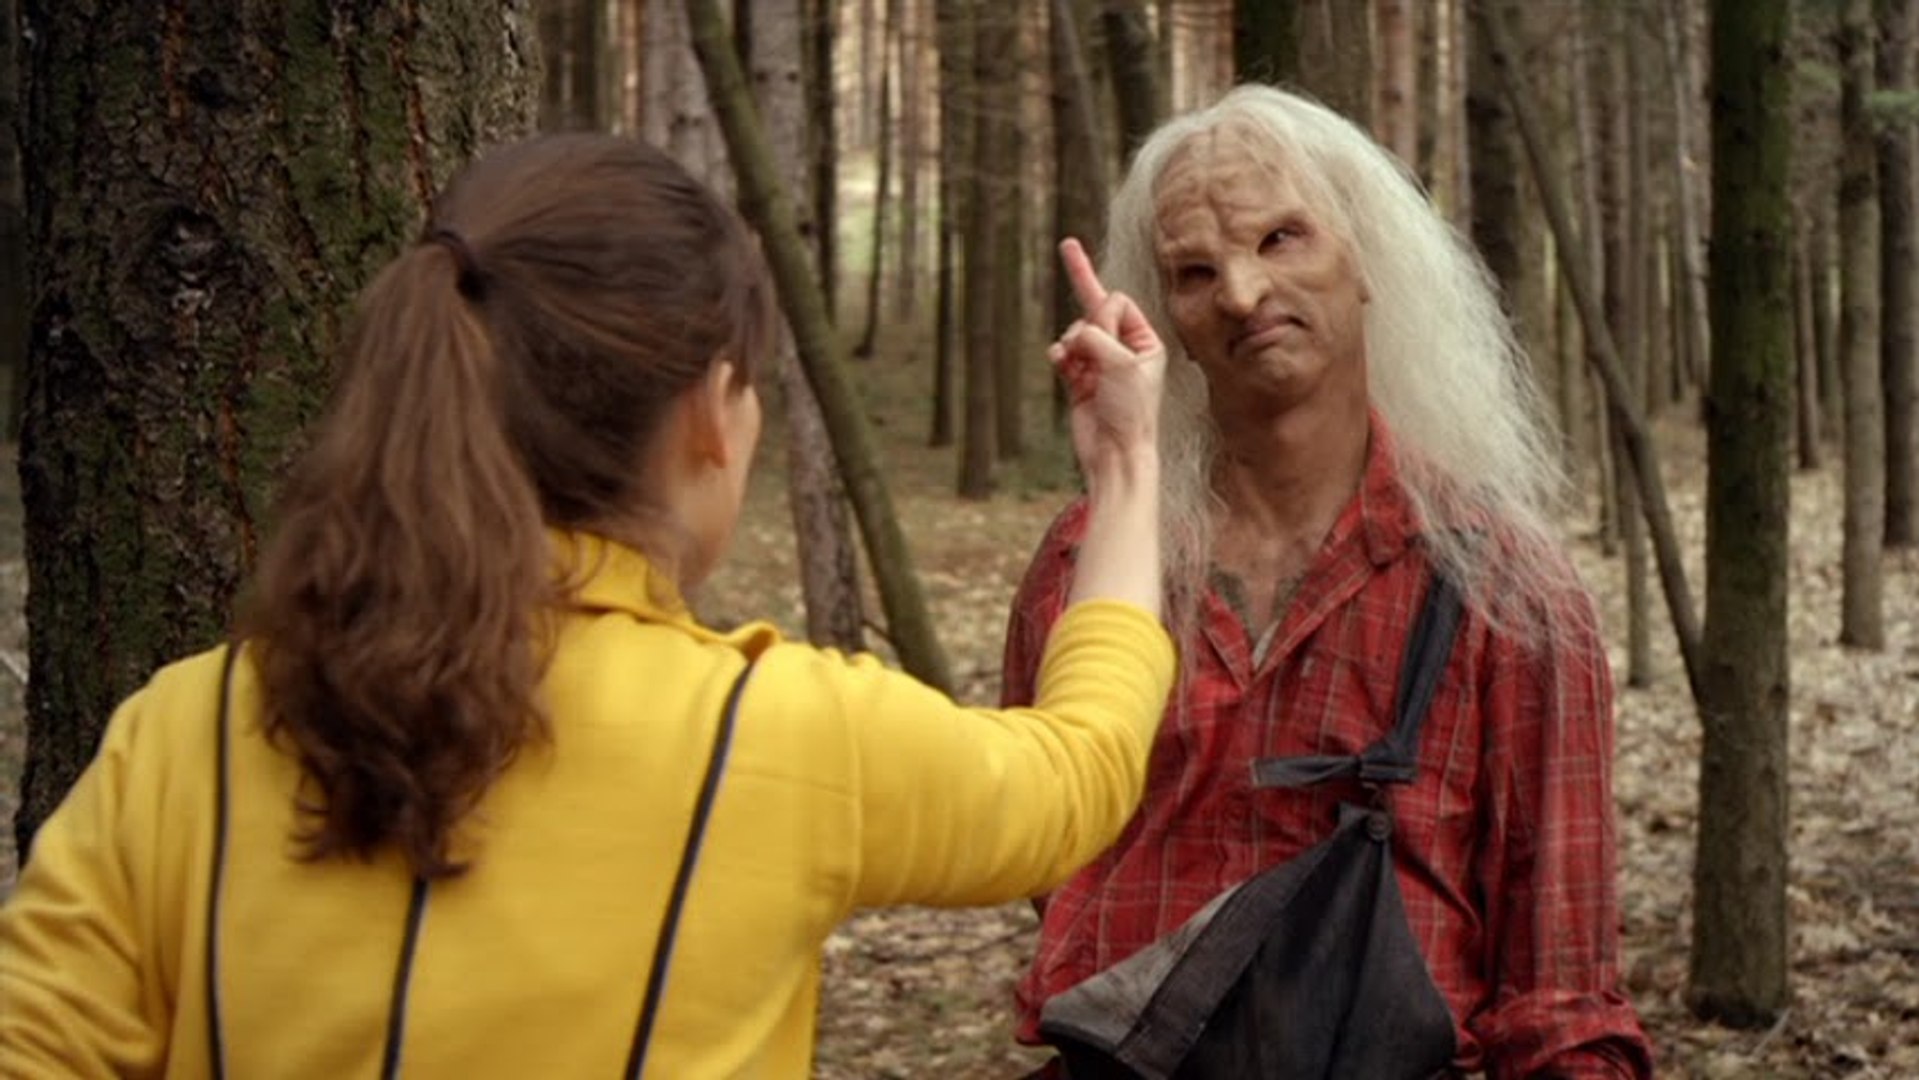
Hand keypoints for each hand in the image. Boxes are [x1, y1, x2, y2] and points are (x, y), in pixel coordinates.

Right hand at [1048, 238, 1165, 476]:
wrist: (1114, 453)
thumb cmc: (1130, 411)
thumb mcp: (1123, 363)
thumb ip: (1099, 335)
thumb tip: (1076, 332)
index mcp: (1145, 342)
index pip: (1117, 304)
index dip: (1104, 315)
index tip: (1102, 338)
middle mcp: (1123, 350)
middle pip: (1097, 308)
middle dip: (1082, 287)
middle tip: (1066, 244)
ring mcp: (1100, 364)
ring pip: (1075, 331)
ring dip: (1070, 342)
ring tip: (1074, 365)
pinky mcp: (1079, 381)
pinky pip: (1063, 353)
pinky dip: (1059, 354)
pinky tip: (1060, 362)